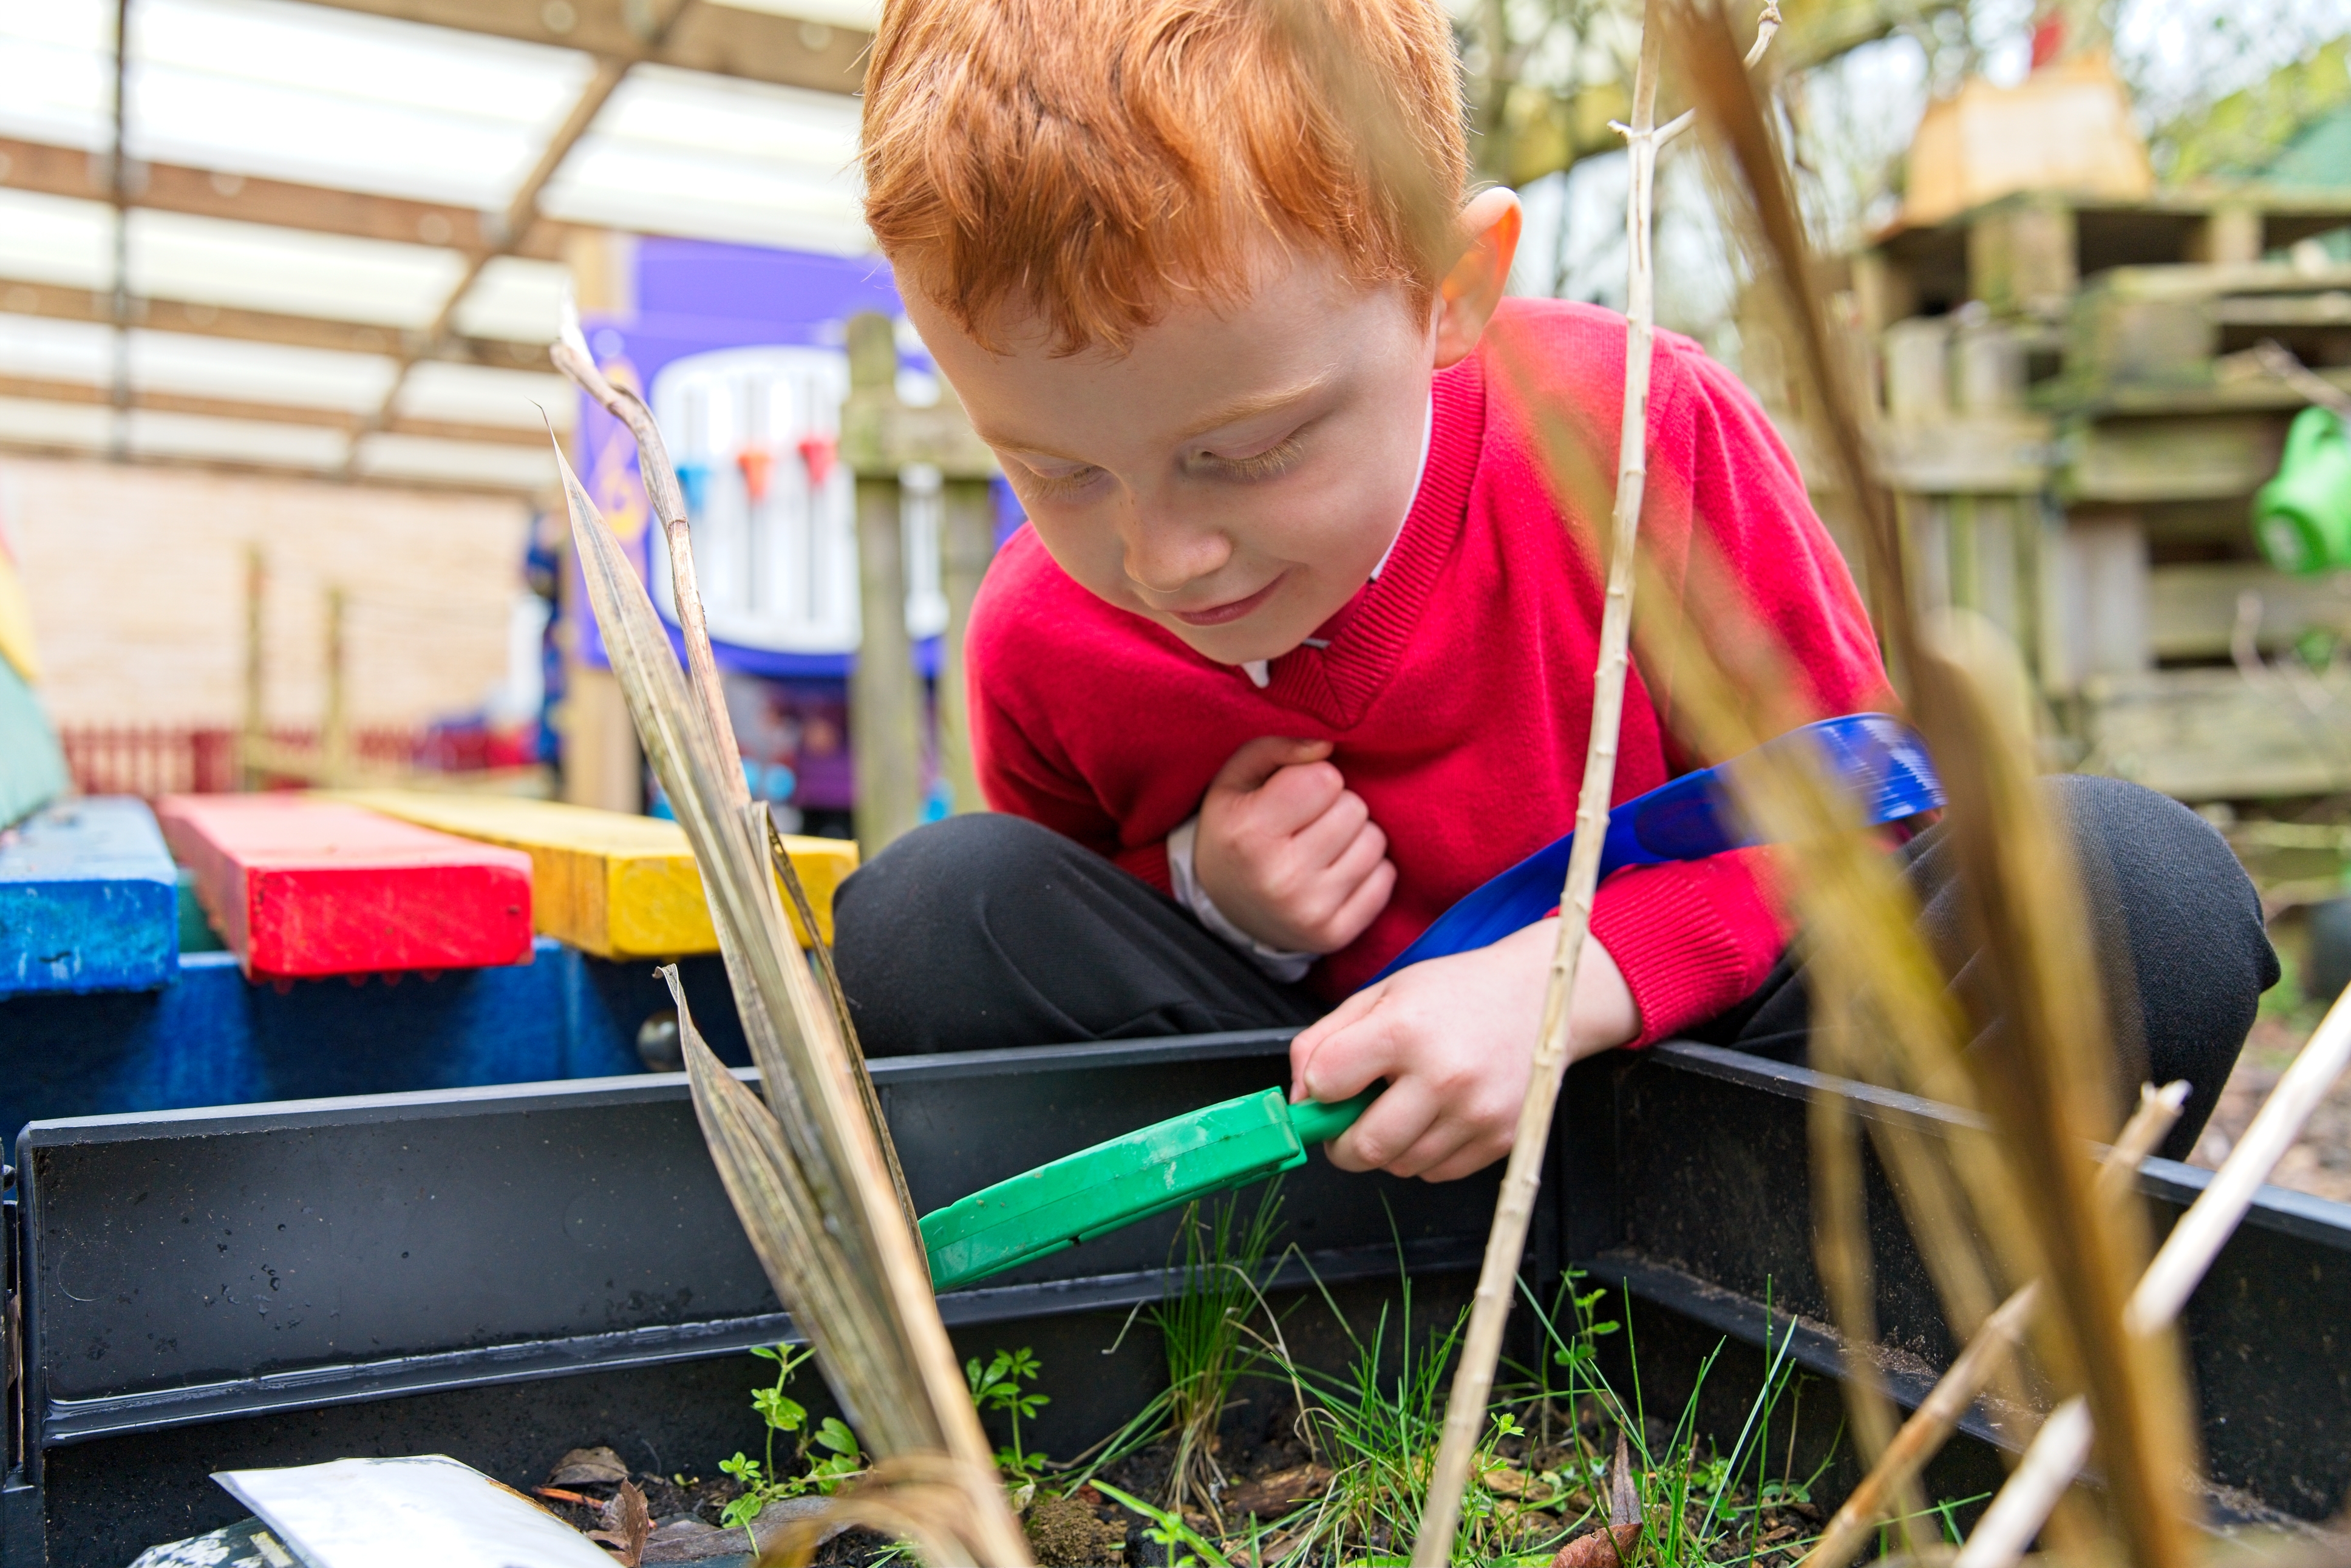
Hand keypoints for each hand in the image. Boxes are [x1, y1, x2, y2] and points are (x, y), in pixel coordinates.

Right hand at [1194, 736, 1394, 953]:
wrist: (1223, 907)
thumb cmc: (1234, 829)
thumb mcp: (1234, 780)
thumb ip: (1274, 748)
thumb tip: (1327, 743)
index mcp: (1251, 833)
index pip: (1325, 779)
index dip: (1314, 778)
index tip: (1294, 794)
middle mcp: (1281, 877)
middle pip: (1355, 809)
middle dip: (1336, 806)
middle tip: (1308, 822)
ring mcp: (1311, 911)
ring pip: (1375, 842)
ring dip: (1354, 836)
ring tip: (1322, 846)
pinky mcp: (1334, 934)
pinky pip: (1385, 879)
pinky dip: (1367, 870)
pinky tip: (1335, 872)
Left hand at [1287, 920, 1638, 1181]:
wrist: (1540, 997)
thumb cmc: (1455, 993)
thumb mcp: (1381, 994)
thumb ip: (1324, 1041)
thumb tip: (1298, 1097)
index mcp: (1405, 1030)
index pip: (1326, 1084)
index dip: (1316, 1089)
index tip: (1327, 1085)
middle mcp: (1444, 1077)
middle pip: (1363, 1148)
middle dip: (1341, 1142)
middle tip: (1348, 1119)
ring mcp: (1476, 1113)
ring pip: (1399, 1166)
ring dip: (1386, 1147)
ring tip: (1402, 1105)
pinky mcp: (1500, 1138)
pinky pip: (1436, 1172)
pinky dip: (1422, 1154)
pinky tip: (1435, 1115)